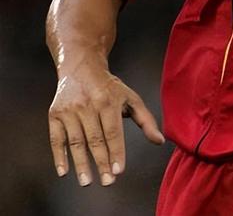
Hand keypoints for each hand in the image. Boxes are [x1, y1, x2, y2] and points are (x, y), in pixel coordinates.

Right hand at [48, 65, 164, 186]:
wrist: (82, 68)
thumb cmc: (111, 88)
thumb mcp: (131, 98)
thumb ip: (145, 120)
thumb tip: (160, 141)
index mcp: (108, 100)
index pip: (112, 131)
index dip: (116, 151)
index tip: (119, 171)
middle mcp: (88, 105)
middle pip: (95, 138)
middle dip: (101, 162)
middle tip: (107, 181)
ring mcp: (70, 110)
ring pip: (76, 141)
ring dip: (81, 164)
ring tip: (87, 182)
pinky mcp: (55, 114)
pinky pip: (56, 139)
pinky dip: (59, 156)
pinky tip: (64, 172)